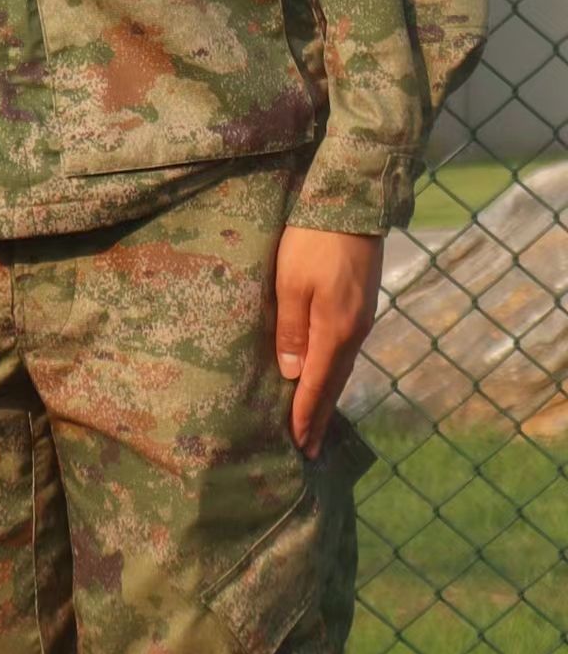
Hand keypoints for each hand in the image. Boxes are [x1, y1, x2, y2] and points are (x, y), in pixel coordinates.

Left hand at [274, 224, 383, 456]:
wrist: (351, 205)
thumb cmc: (312, 242)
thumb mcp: (291, 285)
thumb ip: (292, 330)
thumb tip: (292, 374)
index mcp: (335, 332)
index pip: (317, 386)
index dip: (306, 417)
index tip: (299, 446)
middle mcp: (354, 332)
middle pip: (334, 383)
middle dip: (320, 416)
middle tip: (309, 448)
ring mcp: (362, 319)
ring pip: (342, 368)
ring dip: (328, 396)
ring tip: (315, 420)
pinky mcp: (362, 306)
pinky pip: (346, 351)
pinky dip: (334, 372)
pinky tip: (325, 374)